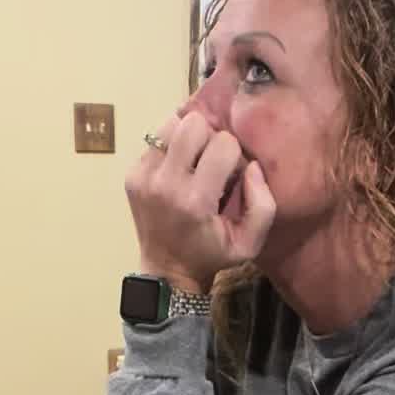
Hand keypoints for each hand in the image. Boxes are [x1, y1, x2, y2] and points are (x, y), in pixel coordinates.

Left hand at [126, 111, 274, 289]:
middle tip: (211, 161)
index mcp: (195, 201)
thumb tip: (252, 165)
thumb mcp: (250, 242)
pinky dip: (171, 148)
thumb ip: (262, 204)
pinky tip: (178, 170)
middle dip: (210, 138)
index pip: (223, 144)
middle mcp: (165, 184)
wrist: (168, 270)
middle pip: (193, 124)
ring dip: (188, 138)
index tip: (231, 175)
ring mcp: (144, 177)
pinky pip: (156, 139)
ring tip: (194, 161)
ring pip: (172, 124)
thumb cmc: (212, 254)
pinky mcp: (132, 175)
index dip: (234, 155)